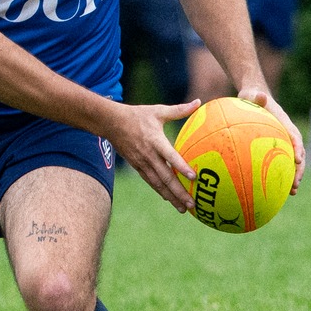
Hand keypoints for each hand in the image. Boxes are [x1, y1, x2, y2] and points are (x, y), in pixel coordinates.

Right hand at [103, 99, 202, 214]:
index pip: (170, 156)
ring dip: (171, 197)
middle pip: (165, 177)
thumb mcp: (158, 110)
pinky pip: (151, 182)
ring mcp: (142, 163)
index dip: (181, 167)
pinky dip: (160, 191)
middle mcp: (148, 155)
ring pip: (158, 184)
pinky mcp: (137, 166)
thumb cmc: (138, 115)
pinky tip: (169, 199)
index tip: (193, 177)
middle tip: (192, 204)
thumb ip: (180, 109)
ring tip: (183, 209)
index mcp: (155, 141)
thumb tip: (199, 102)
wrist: (111, 123)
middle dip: (179, 192)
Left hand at [236, 83, 306, 187]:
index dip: (297, 148)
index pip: (294, 136)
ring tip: (292, 192)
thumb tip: (260, 96)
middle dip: (299, 170)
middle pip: (299, 154)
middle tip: (296, 184)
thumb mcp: (252, 95)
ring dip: (294, 177)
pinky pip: (281, 164)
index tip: (297, 159)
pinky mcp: (276, 148)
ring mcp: (283, 143)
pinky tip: (275, 191)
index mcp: (284, 123)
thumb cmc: (252, 97)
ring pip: (293, 162)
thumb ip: (257, 97)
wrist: (254, 98)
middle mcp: (288, 135)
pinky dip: (281, 176)